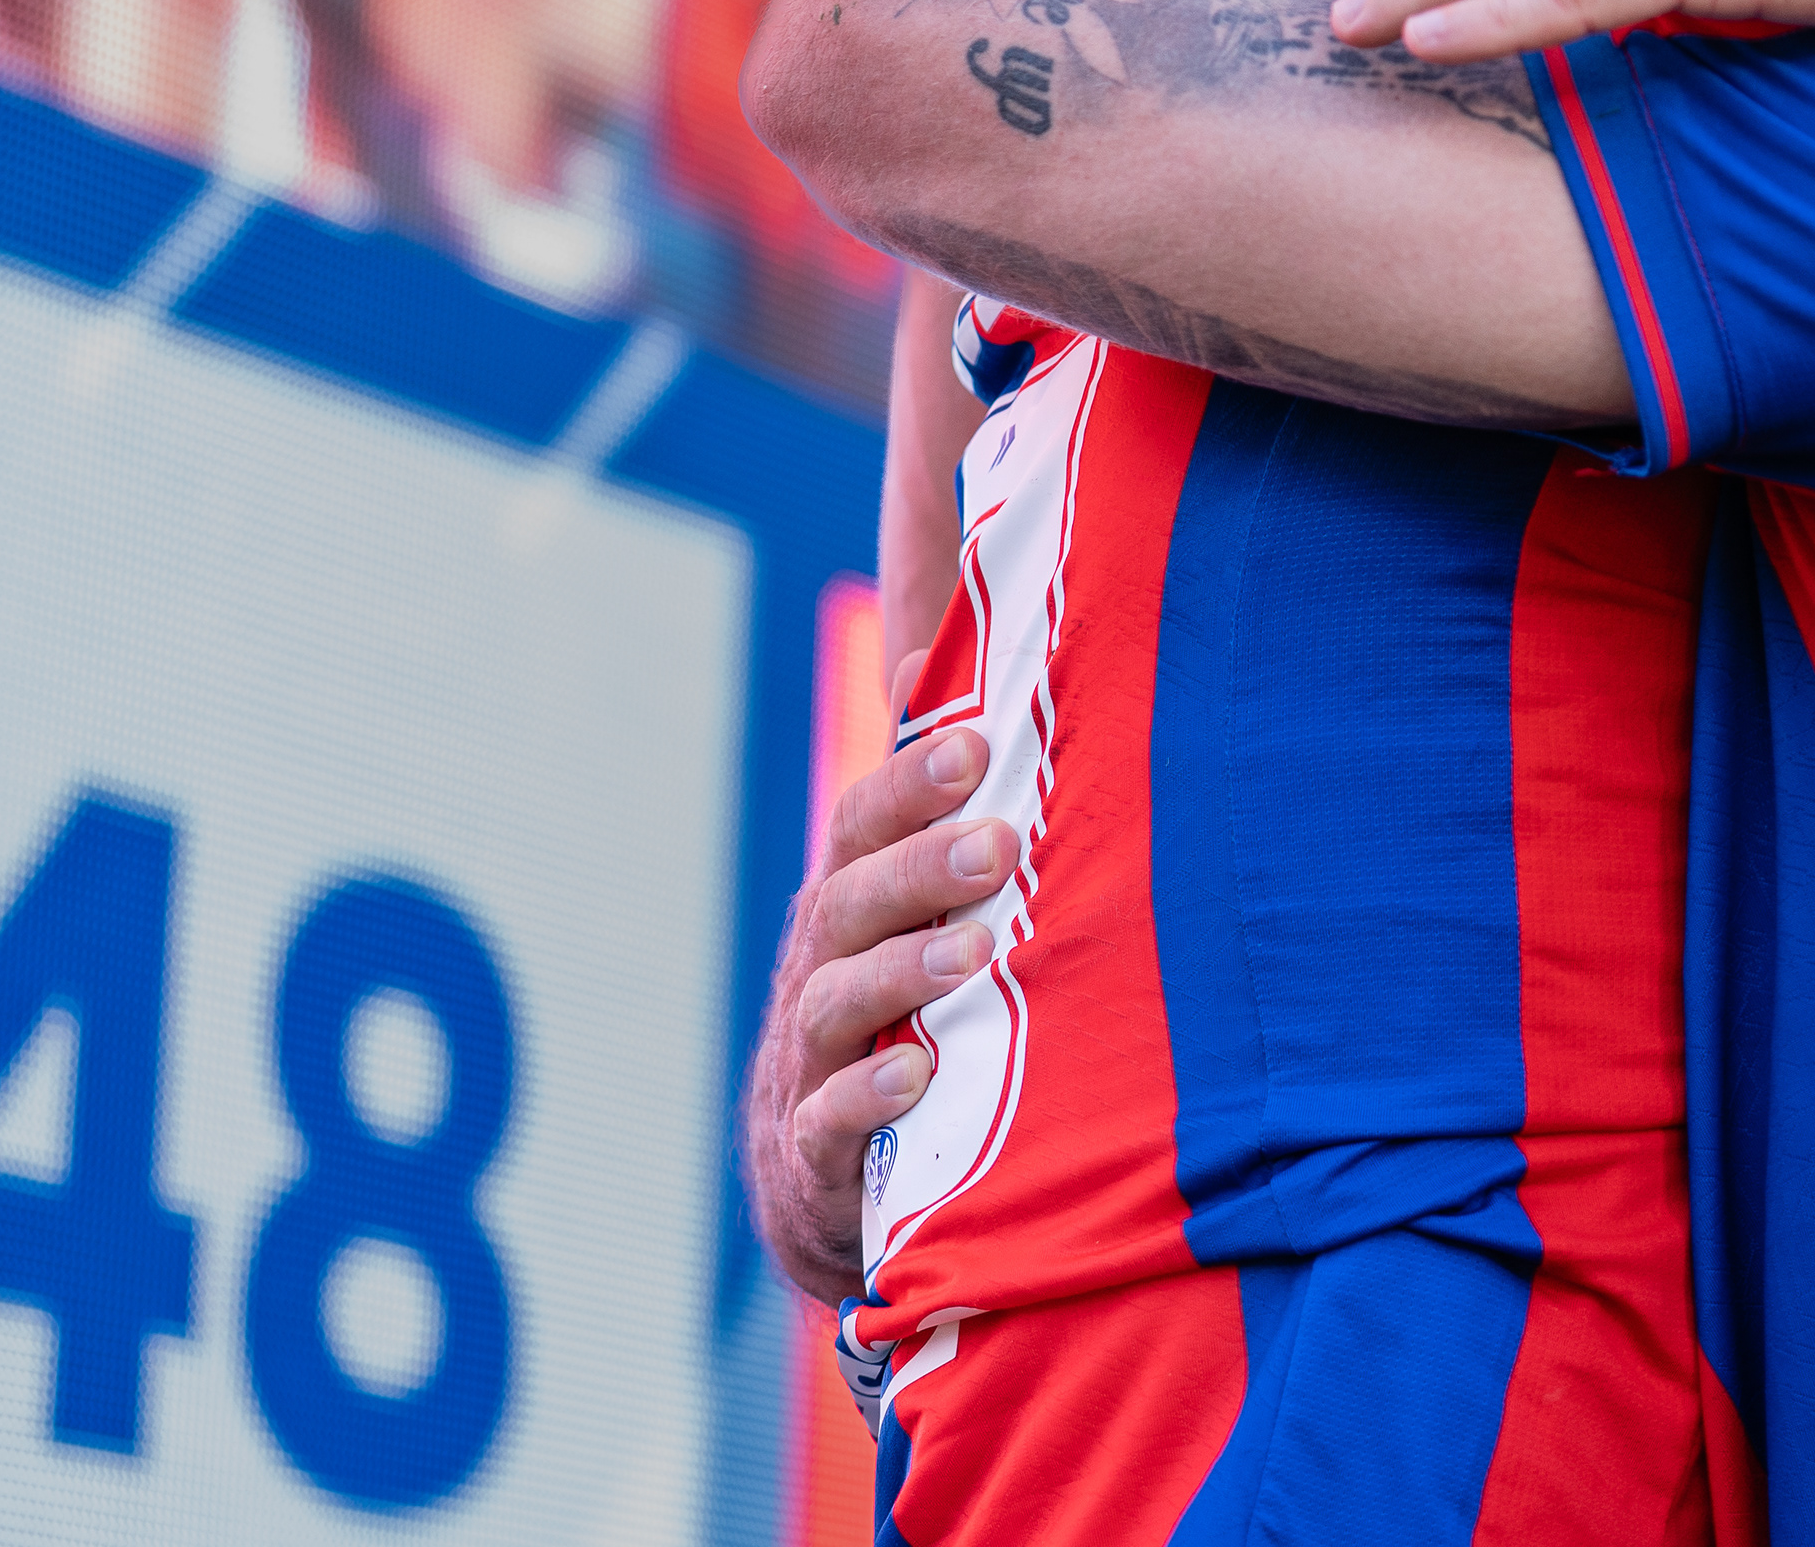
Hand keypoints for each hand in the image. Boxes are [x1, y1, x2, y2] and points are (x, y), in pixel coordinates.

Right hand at [742, 651, 1024, 1307]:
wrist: (828, 1172)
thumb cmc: (895, 998)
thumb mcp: (908, 895)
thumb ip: (923, 783)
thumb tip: (928, 642)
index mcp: (853, 894)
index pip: (864, 819)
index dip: (910, 779)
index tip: (976, 743)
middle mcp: (825, 964)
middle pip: (851, 899)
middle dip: (921, 865)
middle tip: (999, 842)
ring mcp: (814, 1056)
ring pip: (840, 1000)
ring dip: (904, 972)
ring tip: (975, 954)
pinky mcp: (817, 1148)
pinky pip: (831, 1119)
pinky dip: (869, 1096)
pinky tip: (917, 1076)